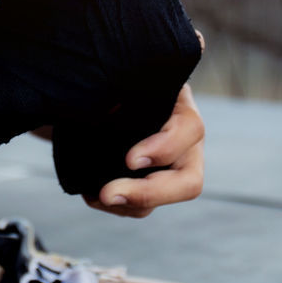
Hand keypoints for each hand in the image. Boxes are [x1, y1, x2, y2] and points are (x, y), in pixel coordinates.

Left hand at [84, 82, 205, 218]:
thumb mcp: (129, 75)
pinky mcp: (147, 185)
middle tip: (107, 192)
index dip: (163, 149)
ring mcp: (168, 169)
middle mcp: (184, 144)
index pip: (190, 130)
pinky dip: (115, 205)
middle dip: (148, 193)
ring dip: (124, 203)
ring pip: (158, 201)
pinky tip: (91, 193)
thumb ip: (125, 86)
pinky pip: (138, 207)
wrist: (104, 92)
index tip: (130, 159)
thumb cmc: (120, 79)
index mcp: (182, 108)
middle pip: (188, 182)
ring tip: (93, 192)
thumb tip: (110, 102)